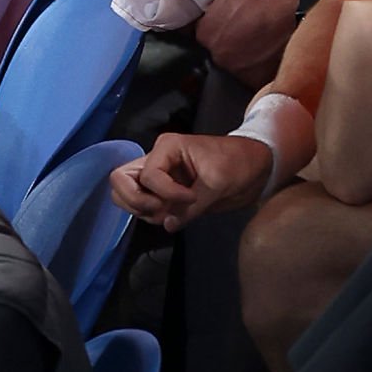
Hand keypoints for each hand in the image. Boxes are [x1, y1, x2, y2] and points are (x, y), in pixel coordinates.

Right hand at [109, 131, 271, 229]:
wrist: (252, 169)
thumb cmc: (236, 164)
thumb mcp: (218, 183)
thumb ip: (191, 207)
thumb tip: (167, 224)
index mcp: (168, 147)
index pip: (149, 176)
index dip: (166, 193)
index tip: (191, 199)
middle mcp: (156, 160)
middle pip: (120, 180)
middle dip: (136, 200)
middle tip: (162, 210)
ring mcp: (157, 177)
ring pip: (125, 195)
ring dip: (142, 210)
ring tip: (168, 214)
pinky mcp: (162, 193)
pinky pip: (142, 206)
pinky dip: (150, 216)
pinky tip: (172, 217)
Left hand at [172, 0, 302, 83]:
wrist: (308, 10)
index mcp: (207, 33)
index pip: (194, 28)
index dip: (205, 16)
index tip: (219, 9)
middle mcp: (219, 57)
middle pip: (211, 45)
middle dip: (221, 31)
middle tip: (241, 15)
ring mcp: (239, 72)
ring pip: (229, 58)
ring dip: (237, 46)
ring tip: (256, 27)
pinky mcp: (257, 81)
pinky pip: (246, 70)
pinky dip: (252, 59)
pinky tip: (264, 42)